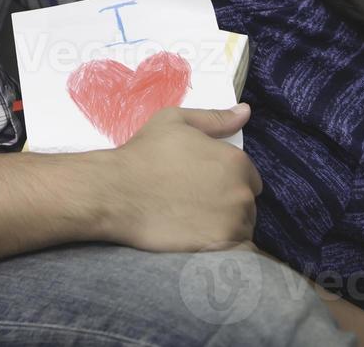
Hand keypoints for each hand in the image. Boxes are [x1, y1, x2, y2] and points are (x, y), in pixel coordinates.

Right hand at [94, 104, 259, 252]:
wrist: (116, 192)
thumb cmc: (144, 153)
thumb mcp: (176, 121)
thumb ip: (215, 118)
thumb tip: (245, 111)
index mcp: (235, 161)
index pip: (248, 176)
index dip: (226, 180)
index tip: (202, 184)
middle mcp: (241, 193)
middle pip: (245, 204)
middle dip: (226, 203)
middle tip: (194, 203)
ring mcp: (232, 223)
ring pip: (240, 228)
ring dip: (224, 227)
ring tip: (192, 222)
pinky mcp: (218, 248)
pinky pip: (233, 251)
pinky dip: (221, 248)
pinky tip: (197, 239)